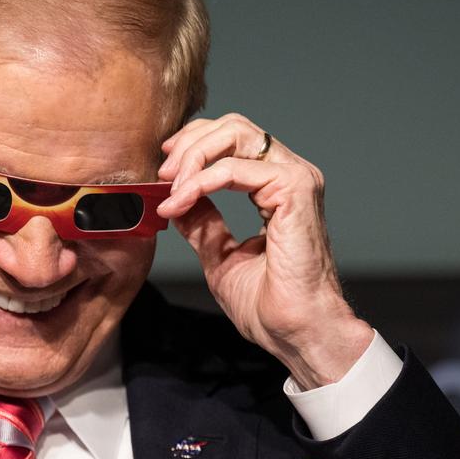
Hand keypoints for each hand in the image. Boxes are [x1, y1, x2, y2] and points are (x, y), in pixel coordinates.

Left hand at [157, 113, 372, 388]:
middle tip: (163, 174)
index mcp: (277, 187)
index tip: (164, 170)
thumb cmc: (270, 306)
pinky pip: (235, 168)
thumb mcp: (220, 254)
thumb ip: (203, 222)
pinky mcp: (294, 190)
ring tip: (171, 190)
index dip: (194, 145)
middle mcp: (290, 175)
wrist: (295, 332)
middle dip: (190, 144)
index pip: (234, 139)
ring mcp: (295, 179)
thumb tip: (177, 200)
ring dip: (193, 158)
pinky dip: (201, 180)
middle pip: (234, 126)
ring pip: (236, 135)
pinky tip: (183, 201)